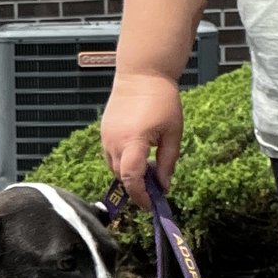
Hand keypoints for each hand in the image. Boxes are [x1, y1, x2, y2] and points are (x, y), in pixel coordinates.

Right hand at [101, 72, 185, 210]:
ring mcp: (106, 136)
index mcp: (133, 141)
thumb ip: (167, 162)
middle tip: (155, 190)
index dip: (141, 196)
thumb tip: (164, 186)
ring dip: (129, 174)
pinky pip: (111, 155)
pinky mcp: (104, 131)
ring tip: (148, 169)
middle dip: (137, 187)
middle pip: (121, 176)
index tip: (151, 204)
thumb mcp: (173, 133)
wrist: (141, 73)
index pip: (131, 178)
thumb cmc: (162, 100)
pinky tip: (139, 154)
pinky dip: (123, 161)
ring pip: (114, 167)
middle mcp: (114, 142)